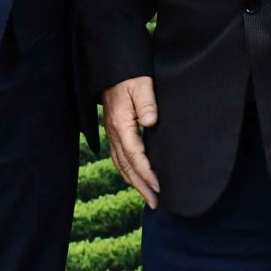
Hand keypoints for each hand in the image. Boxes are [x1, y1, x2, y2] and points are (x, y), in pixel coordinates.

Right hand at [101, 75, 159, 207]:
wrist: (113, 68)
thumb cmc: (130, 76)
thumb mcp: (141, 84)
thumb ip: (146, 102)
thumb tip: (150, 121)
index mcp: (120, 123)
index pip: (134, 154)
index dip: (146, 172)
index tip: (158, 185)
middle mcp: (113, 132)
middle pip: (126, 166)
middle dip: (140, 186)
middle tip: (155, 203)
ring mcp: (112, 133)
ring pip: (121, 165)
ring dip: (134, 182)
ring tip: (148, 197)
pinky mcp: (114, 132)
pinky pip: (119, 158)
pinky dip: (128, 172)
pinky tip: (136, 178)